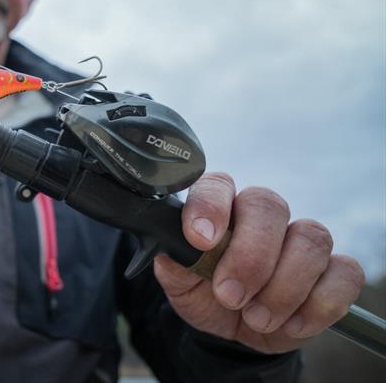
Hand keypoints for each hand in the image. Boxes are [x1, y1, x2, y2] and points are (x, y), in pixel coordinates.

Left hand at [153, 172, 364, 353]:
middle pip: (269, 206)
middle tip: (229, 295)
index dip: (211, 207)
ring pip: (310, 238)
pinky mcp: (333, 269)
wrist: (234, 329)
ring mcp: (301, 239)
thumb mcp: (179, 284)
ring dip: (283, 288)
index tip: (200, 240)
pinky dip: (319, 304)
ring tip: (256, 318)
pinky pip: (345, 272)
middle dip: (250, 256)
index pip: (218, 185)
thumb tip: (170, 250)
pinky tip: (291, 323)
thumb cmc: (204, 293)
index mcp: (220, 207)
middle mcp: (261, 215)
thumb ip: (173, 263)